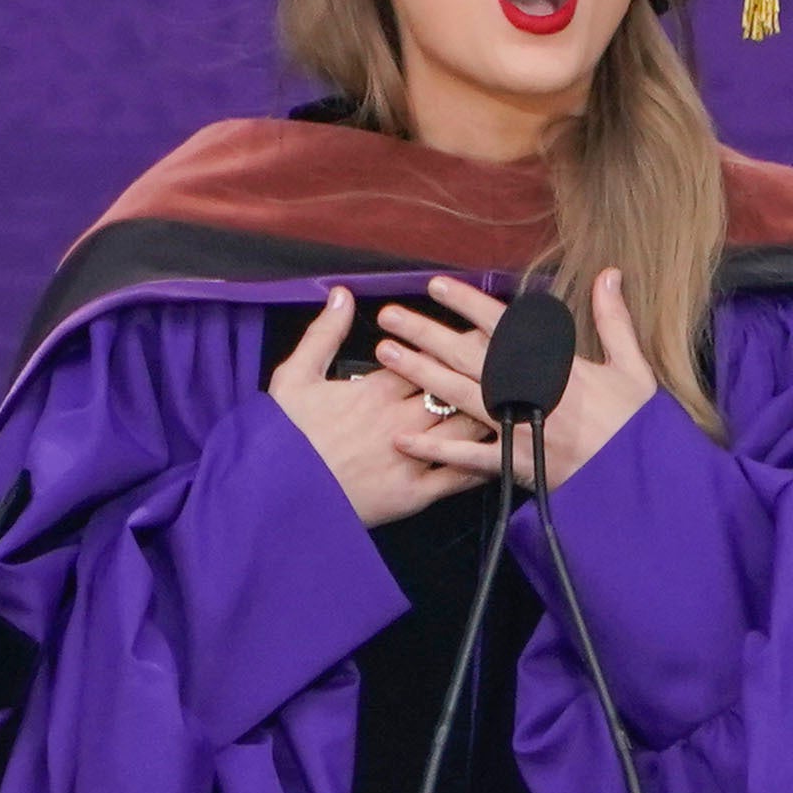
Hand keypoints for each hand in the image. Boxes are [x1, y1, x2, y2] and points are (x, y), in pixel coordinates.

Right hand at [270, 288, 494, 526]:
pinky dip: (485, 462)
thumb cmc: (281, 439)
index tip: (480, 329)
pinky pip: (458, 476)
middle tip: (515, 354)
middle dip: (486, 369)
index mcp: (374, 389)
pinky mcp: (414, 494)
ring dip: (493, 408)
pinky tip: (506, 451)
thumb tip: (341, 295)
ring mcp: (410, 457)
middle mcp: (399, 419)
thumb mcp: (292, 377)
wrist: (271, 497)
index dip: (455, 341)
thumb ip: (322, 334)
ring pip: (465, 426)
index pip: (427, 356)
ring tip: (520, 393)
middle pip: (455, 386)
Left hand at [375, 270, 660, 493]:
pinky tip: (403, 436)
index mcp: (558, 367)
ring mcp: (520, 430)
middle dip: (426, 334)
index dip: (468, 303)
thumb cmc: (638, 428)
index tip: (437, 286)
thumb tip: (610, 274)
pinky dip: (435, 448)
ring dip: (420, 374)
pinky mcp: (515, 466)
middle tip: (390, 317)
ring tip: (387, 355)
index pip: (503, 327)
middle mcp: (531, 394)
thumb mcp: (634, 369)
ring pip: (459, 397)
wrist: (641, 485)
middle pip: (468, 357)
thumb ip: (614, 320)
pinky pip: (468, 457)